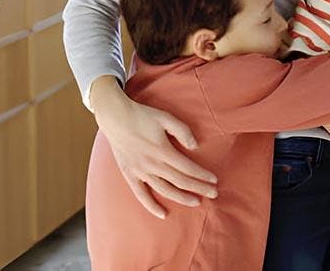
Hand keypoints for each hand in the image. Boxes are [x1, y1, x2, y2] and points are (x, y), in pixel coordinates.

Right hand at [89, 76, 217, 218]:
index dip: (202, 175)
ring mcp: (140, 172)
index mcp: (163, 150)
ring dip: (181, 198)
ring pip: (164, 190)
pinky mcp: (130, 175)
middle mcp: (152, 164)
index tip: (214, 180)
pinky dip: (152, 206)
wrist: (115, 117)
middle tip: (214, 194)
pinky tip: (163, 214)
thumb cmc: (142, 115)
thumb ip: (182, 131)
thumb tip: (195, 147)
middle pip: (180, 181)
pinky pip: (141, 195)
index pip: (188, 168)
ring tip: (196, 202)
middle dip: (198, 188)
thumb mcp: (166, 117)